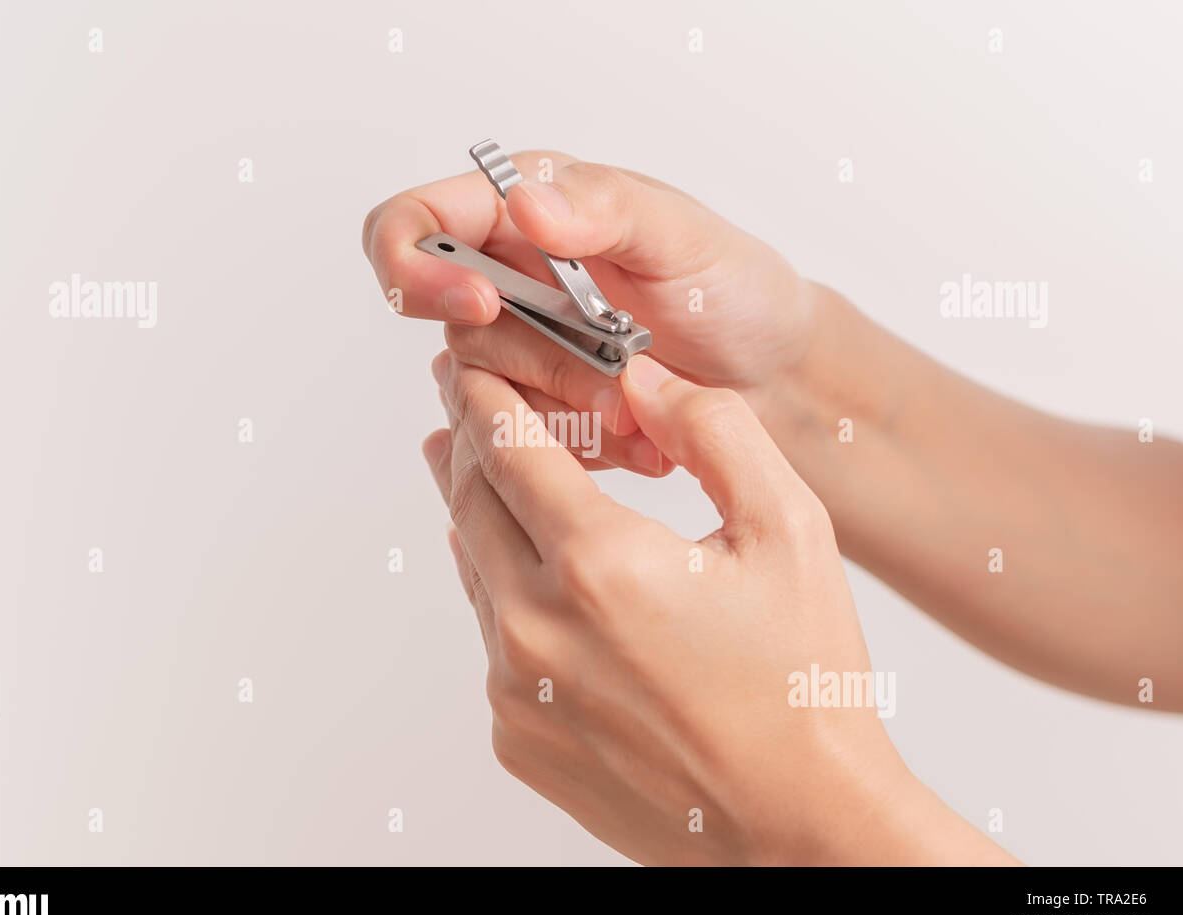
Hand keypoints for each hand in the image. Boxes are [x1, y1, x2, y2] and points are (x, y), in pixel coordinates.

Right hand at [363, 152, 814, 474]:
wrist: (770, 375)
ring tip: (643, 401)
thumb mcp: (682, 234)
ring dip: (570, 406)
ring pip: (487, 396)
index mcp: (521, 215)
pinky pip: (523, 443)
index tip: (482, 303)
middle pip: (456, 330)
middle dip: (539, 360)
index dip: (418, 268)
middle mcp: (508, 282)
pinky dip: (587, 443)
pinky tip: (642, 433)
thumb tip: (526, 203)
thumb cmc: (731, 289)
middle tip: (618, 364)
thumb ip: (605, 210)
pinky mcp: (537, 415)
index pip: (412, 228)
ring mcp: (520, 353)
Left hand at [421, 351, 1011, 864]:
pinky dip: (508, 597)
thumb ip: (713, 431)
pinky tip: (546, 586)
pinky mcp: (516, 737)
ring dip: (483, 515)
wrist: (796, 829)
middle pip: (470, 501)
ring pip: (475, 570)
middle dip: (469, 442)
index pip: (505, 445)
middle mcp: (536, 627)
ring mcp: (515, 690)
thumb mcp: (788, 530)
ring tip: (494, 476)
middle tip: (467, 406)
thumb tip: (642, 382)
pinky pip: (493, 642)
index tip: (470, 367)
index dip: (482, 394)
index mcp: (600, 564)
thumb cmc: (802, 686)